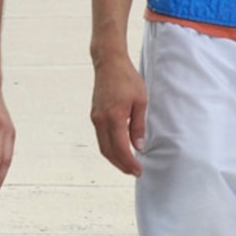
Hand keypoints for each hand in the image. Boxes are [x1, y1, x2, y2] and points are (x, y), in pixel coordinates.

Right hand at [90, 51, 147, 176]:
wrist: (109, 63)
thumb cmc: (127, 79)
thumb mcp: (140, 101)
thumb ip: (138, 126)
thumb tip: (139, 147)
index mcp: (115, 117)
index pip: (121, 148)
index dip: (129, 163)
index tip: (138, 171)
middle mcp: (101, 120)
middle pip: (108, 152)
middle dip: (121, 165)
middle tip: (133, 172)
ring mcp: (96, 118)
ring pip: (102, 146)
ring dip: (114, 158)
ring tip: (127, 164)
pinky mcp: (94, 115)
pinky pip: (100, 137)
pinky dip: (109, 147)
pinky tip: (119, 149)